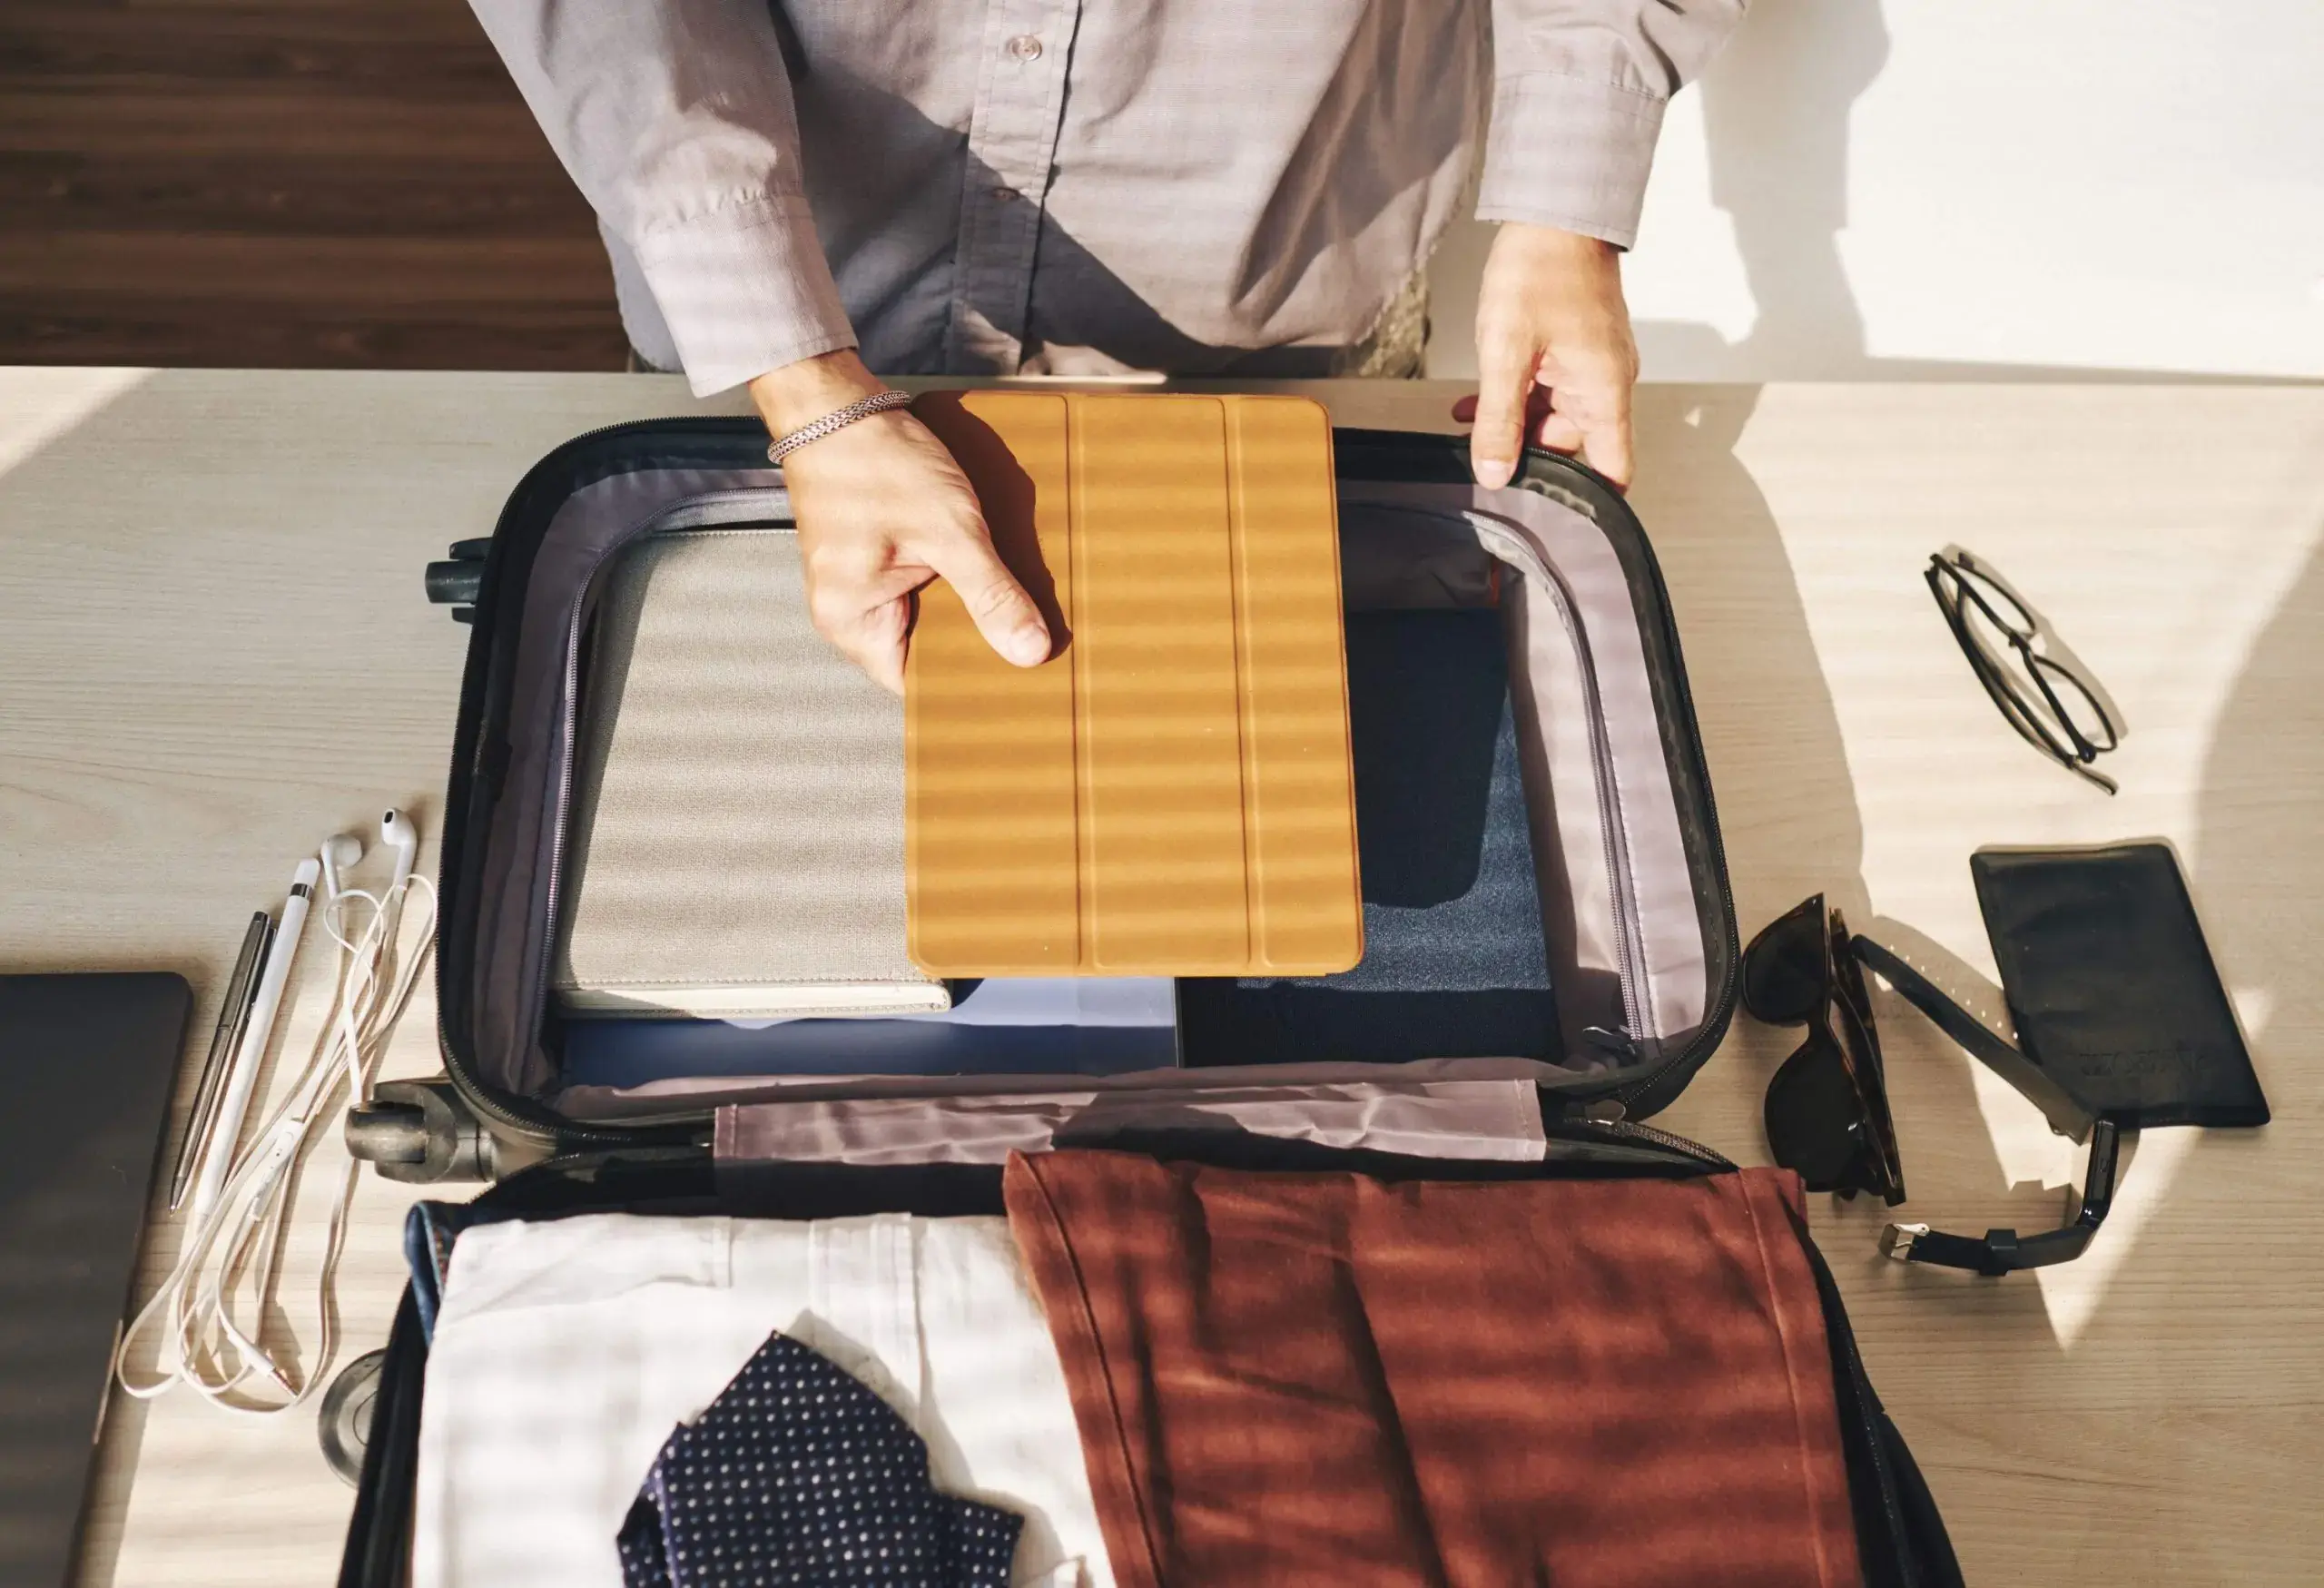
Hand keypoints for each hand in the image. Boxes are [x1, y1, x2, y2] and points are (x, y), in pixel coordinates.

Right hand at [751, 351, 1048, 693]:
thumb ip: (991, 594)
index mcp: (851, 622)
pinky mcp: (869, 562)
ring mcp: (856, 588)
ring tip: (1010, 608)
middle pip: (922, 656)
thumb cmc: (877, 463)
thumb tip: (1029, 651)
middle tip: (1027, 642)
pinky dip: (950, 586)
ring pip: (924, 622)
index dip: (967, 682)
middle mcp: (846, 615)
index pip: (918, 686)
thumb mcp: (950, 532)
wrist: (836, 405)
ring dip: (963, 612)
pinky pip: (916, 592)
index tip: (1016, 679)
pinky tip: (982, 576)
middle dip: (972, 647)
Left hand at [1462, 223, 1639, 490]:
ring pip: (1553, 416)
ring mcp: (1591, 365)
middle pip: (1572, 445)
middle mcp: (1606, 383)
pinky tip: (1474, 401)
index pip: (1613, 469)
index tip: (1549, 512)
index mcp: (1605, 392)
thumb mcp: (1506, 353)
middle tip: (1481, 456)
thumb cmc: (1540, 272)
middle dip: (1527, 453)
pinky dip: (1514, 397)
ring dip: (1513, 422)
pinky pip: (1547, 388)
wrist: (1555, 210)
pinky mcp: (1574, 348)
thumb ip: (1498, 419)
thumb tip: (1495, 474)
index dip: (1587, 500)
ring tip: (1467, 422)